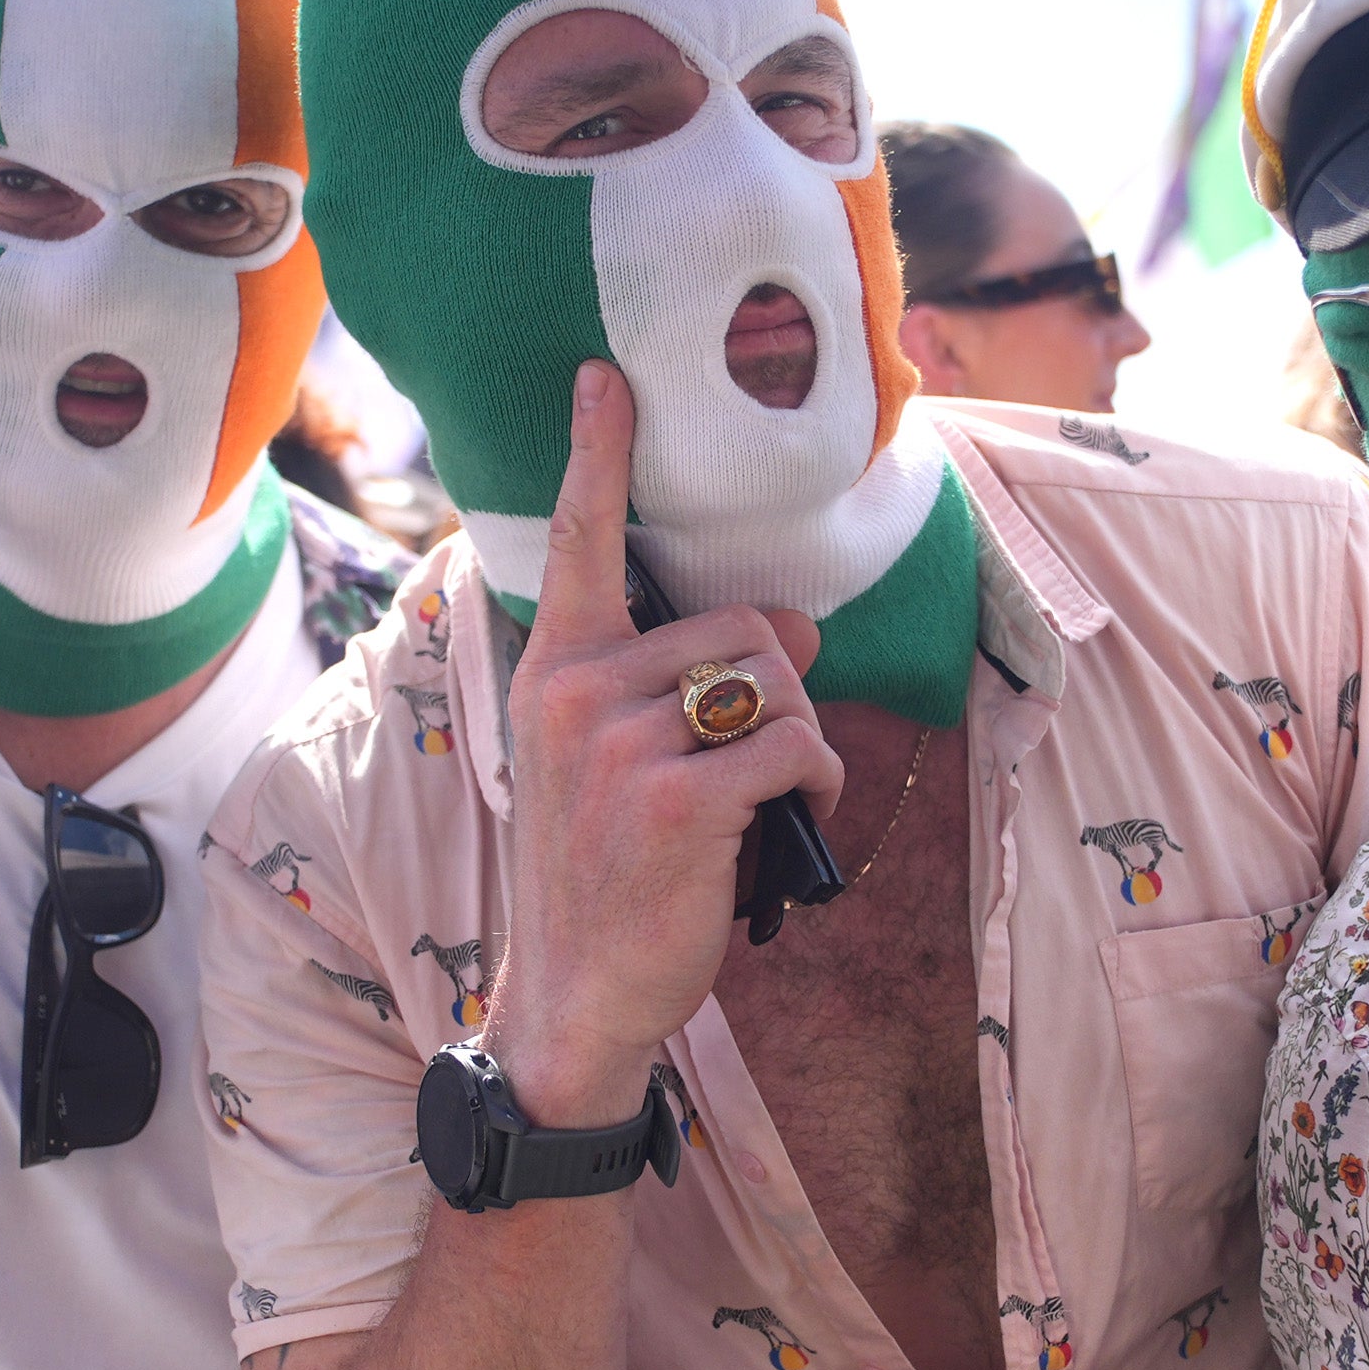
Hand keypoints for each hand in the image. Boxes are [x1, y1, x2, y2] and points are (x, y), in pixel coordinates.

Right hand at [483, 363, 832, 1127]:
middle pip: (743, 626)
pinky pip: (793, 749)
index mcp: (553, 670)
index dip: (599, 453)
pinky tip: (790, 820)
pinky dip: (815, 782)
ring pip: (777, 686)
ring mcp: (620, 745)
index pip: (580, 540)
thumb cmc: (604, 870)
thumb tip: (800, 631)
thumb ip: (673, 686)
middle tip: (760, 757)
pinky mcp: (673, 801)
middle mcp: (575, 691)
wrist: (576, 992)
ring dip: (803, 741)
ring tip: (772, 794)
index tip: (608, 377)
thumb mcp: (605, 762)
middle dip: (783, 689)